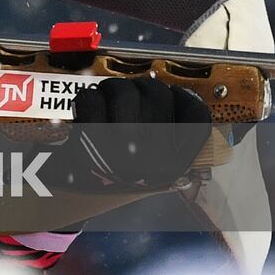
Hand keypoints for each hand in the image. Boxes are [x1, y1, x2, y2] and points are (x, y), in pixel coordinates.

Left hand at [41, 77, 211, 191]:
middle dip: (141, 85)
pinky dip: (87, 97)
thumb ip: (170, 133)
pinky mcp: (89, 143)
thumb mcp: (154, 163)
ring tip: (107, 97)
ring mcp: (121, 152)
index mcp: (176, 164)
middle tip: (129, 93)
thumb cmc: (118, 168)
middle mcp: (154, 160)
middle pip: (158, 94)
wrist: (77, 189)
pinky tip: (87, 108)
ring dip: (113, 87)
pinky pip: (91, 98)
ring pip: (124, 91)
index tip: (169, 94)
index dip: (183, 96)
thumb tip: (174, 92)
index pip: (197, 117)